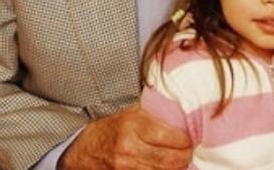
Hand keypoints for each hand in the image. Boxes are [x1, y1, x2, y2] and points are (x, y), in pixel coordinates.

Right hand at [59, 104, 191, 168]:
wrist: (82, 151)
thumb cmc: (110, 129)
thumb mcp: (130, 113)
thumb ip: (154, 113)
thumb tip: (182, 110)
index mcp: (133, 125)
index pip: (172, 137)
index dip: (187, 140)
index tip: (191, 138)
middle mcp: (130, 148)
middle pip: (171, 159)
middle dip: (186, 156)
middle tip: (190, 151)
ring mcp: (126, 167)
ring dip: (177, 167)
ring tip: (181, 160)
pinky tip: (167, 167)